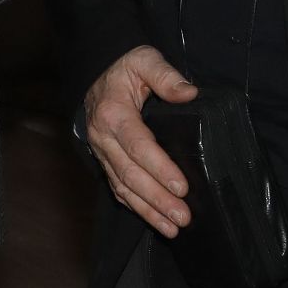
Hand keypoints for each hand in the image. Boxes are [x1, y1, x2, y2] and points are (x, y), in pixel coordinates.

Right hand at [81, 46, 199, 237]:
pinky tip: (157, 221)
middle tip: (182, 216)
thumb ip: (165, 76)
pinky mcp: (106, 161)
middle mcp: (103, 137)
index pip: (137, 145)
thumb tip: (189, 93)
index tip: (181, 186)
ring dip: (148, 210)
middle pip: (130, 173)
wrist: (98, 73)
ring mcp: (102, 152)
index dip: (159, 168)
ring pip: (123, 187)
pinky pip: (119, 189)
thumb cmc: (124, 69)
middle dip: (156, 198)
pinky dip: (137, 208)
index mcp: (113, 113)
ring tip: (173, 228)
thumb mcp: (144, 60)